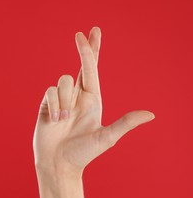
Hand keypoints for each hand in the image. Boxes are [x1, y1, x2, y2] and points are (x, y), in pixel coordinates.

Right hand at [33, 27, 154, 179]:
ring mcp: (61, 100)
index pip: (93, 71)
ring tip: (64, 121)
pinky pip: (49, 92)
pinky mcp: (46, 105)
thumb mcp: (107, 138)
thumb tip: (150, 114)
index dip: (93, 51)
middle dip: (83, 49)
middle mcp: (77, 97)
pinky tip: (54, 121)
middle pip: (79, 66)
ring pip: (63, 81)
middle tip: (80, 34)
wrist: (58, 164)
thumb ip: (125, 123)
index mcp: (92, 101)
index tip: (93, 33)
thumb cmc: (83, 154)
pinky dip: (54, 107)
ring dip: (65, 100)